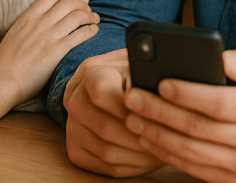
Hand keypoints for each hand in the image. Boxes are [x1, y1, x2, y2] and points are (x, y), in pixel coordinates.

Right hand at [0, 0, 98, 103]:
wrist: (2, 80)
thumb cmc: (5, 62)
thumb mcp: (14, 33)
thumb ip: (28, 25)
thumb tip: (38, 22)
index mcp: (28, 16)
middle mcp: (41, 22)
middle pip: (69, 2)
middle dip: (82, 4)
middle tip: (87, 10)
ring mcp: (50, 35)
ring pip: (77, 16)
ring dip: (90, 15)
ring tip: (95, 19)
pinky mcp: (58, 51)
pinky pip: (80, 34)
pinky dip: (90, 30)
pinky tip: (94, 31)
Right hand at [64, 48, 163, 176]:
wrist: (119, 87)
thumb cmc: (137, 77)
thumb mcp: (142, 69)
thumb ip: (146, 79)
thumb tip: (163, 97)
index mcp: (90, 73)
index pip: (101, 92)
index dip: (127, 107)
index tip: (150, 113)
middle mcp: (74, 99)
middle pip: (105, 127)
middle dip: (137, 136)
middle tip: (163, 139)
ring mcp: (72, 127)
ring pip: (106, 150)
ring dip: (137, 155)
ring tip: (160, 149)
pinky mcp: (76, 150)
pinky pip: (103, 166)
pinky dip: (130, 165)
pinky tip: (147, 157)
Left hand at [122, 46, 235, 182]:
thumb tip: (221, 60)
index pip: (220, 103)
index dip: (188, 94)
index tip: (162, 83)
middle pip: (199, 129)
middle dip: (161, 112)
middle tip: (133, 97)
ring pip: (192, 152)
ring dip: (157, 135)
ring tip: (133, 117)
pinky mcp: (232, 181)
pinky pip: (193, 169)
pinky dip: (167, 154)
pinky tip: (149, 137)